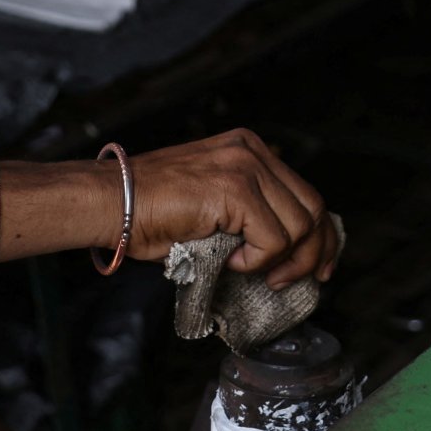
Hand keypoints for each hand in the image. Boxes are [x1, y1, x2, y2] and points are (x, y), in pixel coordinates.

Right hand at [127, 128, 336, 286]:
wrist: (110, 202)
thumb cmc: (149, 211)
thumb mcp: (212, 206)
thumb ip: (248, 214)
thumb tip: (283, 251)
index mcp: (249, 150)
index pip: (306, 193)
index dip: (320, 234)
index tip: (319, 264)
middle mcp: (252, 151)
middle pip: (313, 207)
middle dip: (314, 252)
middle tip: (296, 280)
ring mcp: (245, 166)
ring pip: (299, 225)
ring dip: (282, 261)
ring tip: (252, 271)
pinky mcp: (235, 188)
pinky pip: (273, 237)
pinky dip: (258, 260)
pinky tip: (232, 261)